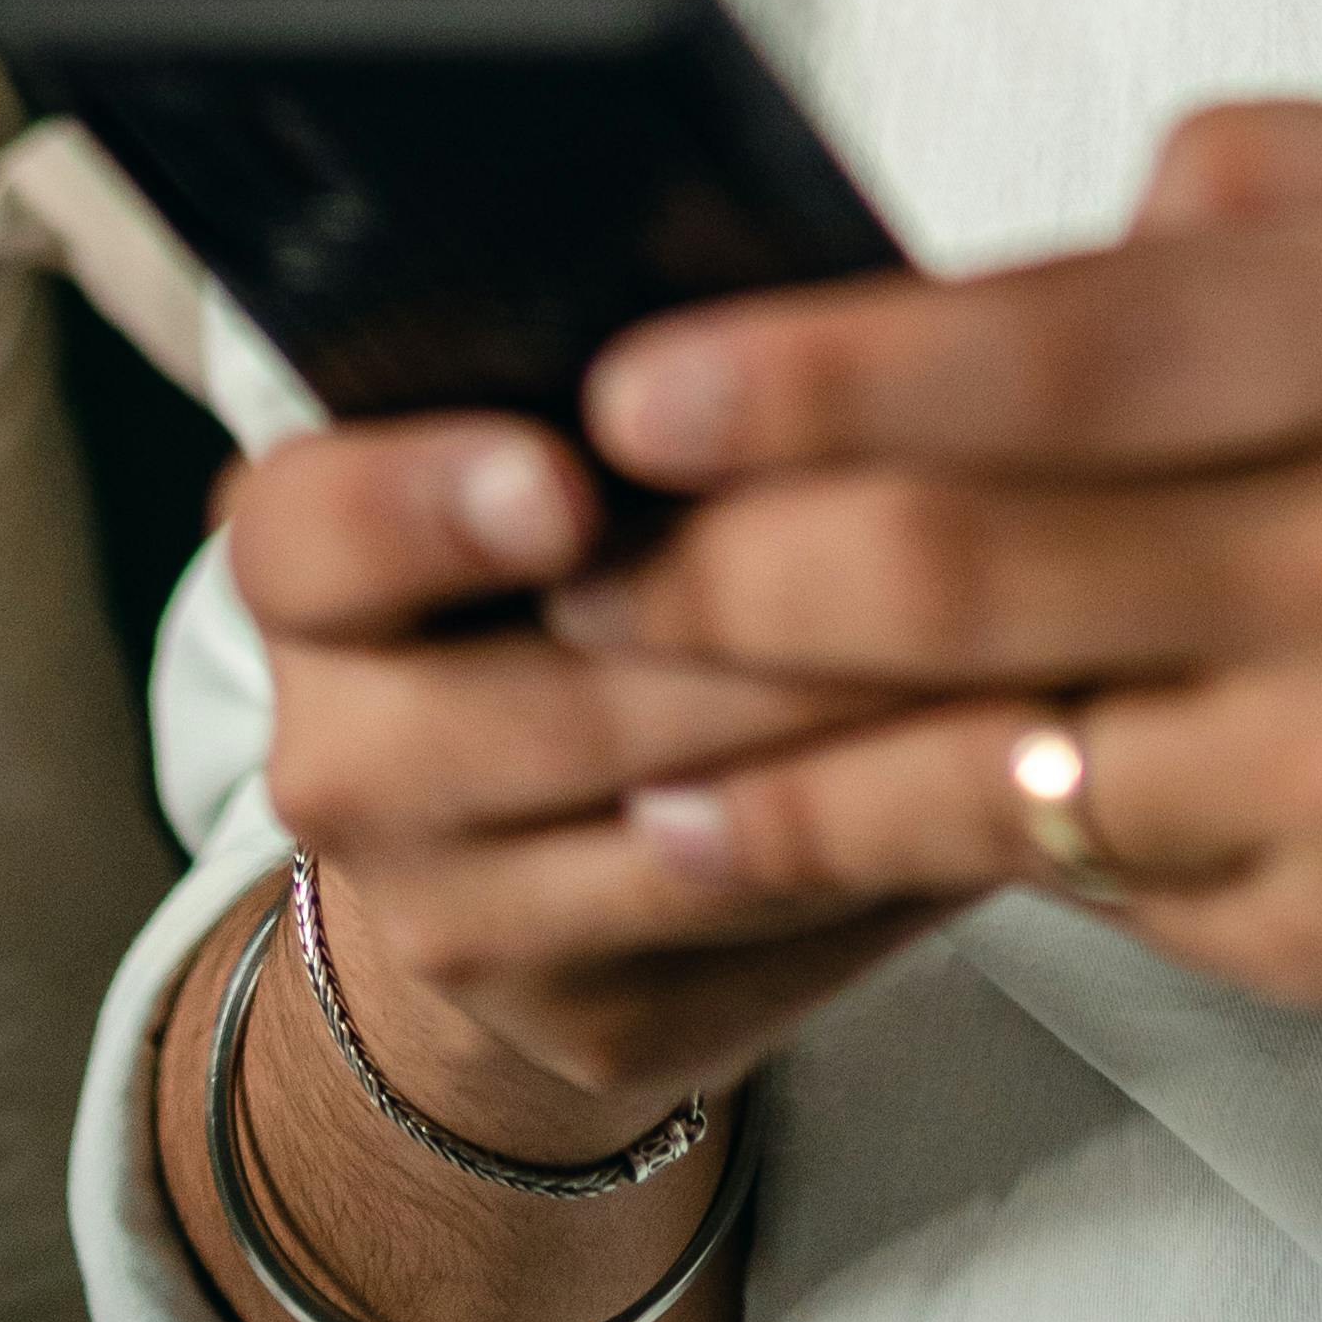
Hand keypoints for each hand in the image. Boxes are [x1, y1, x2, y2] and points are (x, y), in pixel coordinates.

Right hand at [225, 414, 945, 1143]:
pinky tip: (1008, 757)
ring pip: (675, 831)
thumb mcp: (586, 431)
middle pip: (542, 706)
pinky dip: (897, 833)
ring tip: (1004, 641)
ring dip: (850, 736)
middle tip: (912, 551)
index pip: (313, 531)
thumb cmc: (609, 546)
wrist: (538, 825)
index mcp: (314, 572)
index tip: (560, 485)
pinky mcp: (593, 1025)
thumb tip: (840, 296)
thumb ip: (659, 372)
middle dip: (741, 629)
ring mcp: (452, 919)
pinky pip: (770, 923)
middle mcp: (345, 758)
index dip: (428, 504)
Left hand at [548, 101, 1321, 1033]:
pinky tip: (755, 834)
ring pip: (983, 763)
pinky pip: (1071, 887)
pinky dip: (889, 860)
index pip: (1062, 344)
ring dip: (750, 745)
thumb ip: (1262, 173)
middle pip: (973, 566)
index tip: (642, 376)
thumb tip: (1027, 238)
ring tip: (600, 706)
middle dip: (721, 563)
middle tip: (564, 544)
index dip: (825, 367)